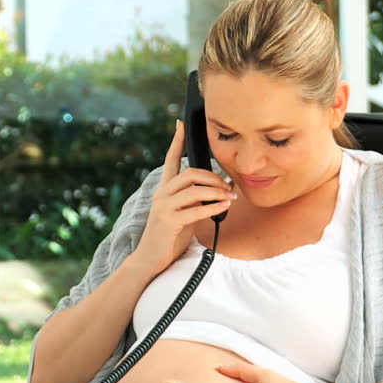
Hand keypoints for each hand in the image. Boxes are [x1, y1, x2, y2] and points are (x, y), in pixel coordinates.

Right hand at [130, 120, 234, 274]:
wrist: (151, 259)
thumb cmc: (170, 236)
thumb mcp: (185, 214)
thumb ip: (198, 200)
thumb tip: (224, 189)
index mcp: (164, 189)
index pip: (171, 159)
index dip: (176, 140)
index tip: (181, 123)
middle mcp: (162, 194)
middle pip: (190, 173)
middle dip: (213, 177)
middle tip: (228, 186)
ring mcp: (164, 207)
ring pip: (194, 189)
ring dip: (217, 192)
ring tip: (230, 197)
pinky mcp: (169, 221)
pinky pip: (196, 209)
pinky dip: (213, 207)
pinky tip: (224, 207)